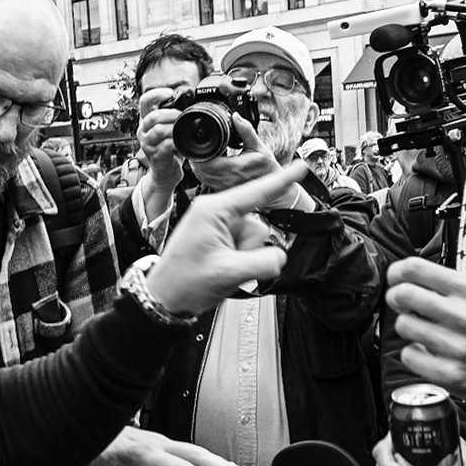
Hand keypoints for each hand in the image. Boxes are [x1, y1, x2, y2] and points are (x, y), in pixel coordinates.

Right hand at [137, 87, 186, 192]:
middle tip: (182, 116)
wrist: (164, 174)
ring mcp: (147, 144)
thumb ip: (172, 118)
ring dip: (174, 128)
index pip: (144, 101)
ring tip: (183, 130)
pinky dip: (176, 142)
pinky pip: (165, 145)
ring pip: (158, 130)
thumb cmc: (168, 150)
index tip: (170, 93)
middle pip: (152, 116)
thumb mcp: (167, 131)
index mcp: (145, 121)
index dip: (156, 94)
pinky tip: (182, 143)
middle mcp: (143, 131)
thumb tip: (190, 105)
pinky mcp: (155, 155)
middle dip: (170, 114)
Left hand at [143, 161, 302, 313]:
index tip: (301, 167)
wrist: (164, 298)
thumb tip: (280, 256)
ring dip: (244, 256)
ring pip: (252, 237)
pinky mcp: (217, 236)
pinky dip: (239, 259)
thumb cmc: (183, 282)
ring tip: (221, 267)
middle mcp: (215, 212)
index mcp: (214, 210)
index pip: (257, 192)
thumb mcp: (228, 273)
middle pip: (257, 225)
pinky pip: (243, 245)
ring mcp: (215, 225)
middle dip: (250, 248)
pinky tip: (221, 267)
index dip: (282, 180)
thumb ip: (263, 263)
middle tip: (229, 265)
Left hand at [189, 115, 284, 196]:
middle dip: (195, 157)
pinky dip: (202, 172)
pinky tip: (206, 163)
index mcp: (234, 167)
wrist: (274, 188)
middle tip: (196, 146)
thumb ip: (246, 130)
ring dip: (197, 165)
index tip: (198, 143)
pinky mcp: (223, 189)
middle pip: (200, 169)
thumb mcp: (259, 147)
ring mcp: (224, 186)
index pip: (207, 162)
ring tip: (200, 153)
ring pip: (201, 176)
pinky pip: (206, 181)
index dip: (198, 153)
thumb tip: (236, 117)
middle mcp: (227, 179)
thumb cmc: (267, 168)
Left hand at [386, 256, 465, 408]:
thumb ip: (453, 287)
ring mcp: (458, 346)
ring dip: (407, 328)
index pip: (417, 268)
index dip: (397, 272)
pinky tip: (428, 353)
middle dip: (395, 298)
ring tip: (422, 331)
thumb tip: (412, 277)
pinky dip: (414, 354)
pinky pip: (409, 356)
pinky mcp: (452, 374)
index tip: (395, 278)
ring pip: (403, 325)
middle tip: (400, 304)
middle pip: (404, 295)